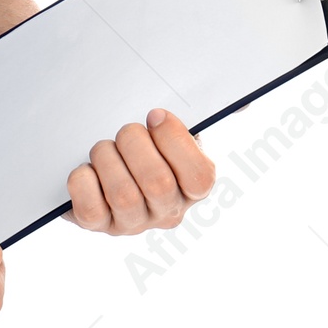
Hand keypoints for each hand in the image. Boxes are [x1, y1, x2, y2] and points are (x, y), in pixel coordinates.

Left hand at [65, 108, 215, 234]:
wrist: (101, 165)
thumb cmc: (144, 144)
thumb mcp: (174, 129)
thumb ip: (203, 117)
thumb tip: (244, 103)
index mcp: (192, 187)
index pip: (200, 176)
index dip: (174, 140)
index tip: (154, 115)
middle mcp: (167, 211)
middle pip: (158, 183)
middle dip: (134, 143)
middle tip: (126, 132)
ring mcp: (132, 222)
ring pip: (123, 194)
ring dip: (107, 158)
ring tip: (105, 151)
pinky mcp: (98, 224)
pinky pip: (89, 207)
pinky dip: (83, 181)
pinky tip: (88, 170)